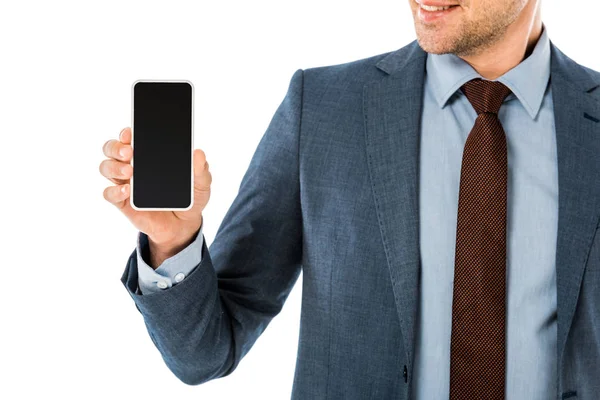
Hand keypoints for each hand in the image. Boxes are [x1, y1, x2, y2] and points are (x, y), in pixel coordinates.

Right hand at [100, 127, 211, 253]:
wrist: (183, 225)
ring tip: (130, 171)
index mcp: (148, 155)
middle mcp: (132, 165)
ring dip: (114, 166)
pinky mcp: (123, 203)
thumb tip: (199, 154)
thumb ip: (201, 170)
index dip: (127, 132)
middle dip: (116, 146)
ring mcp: (125, 183)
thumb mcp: (201, 184)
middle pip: (112, 149)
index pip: (131, 138)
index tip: (131, 131)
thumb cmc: (188, 198)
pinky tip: (127, 191)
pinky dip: (115, 190)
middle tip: (129, 151)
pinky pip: (109, 194)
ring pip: (106, 167)